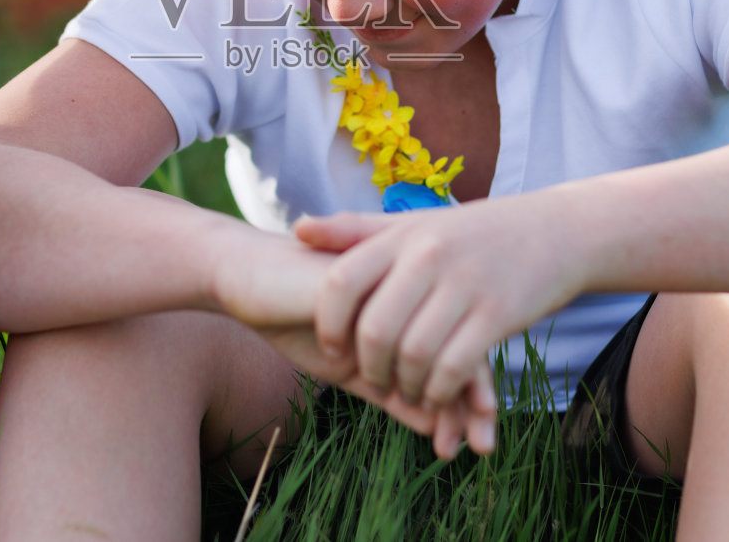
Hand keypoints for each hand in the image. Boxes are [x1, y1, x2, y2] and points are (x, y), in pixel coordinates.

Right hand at [211, 226, 497, 456]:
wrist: (246, 281)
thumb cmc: (293, 318)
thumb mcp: (351, 368)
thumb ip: (391, 391)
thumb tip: (434, 426)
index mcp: (410, 307)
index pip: (458, 349)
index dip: (473, 393)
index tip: (482, 440)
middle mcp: (410, 294)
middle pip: (460, 347)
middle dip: (474, 403)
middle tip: (483, 448)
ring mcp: (392, 287)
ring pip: (439, 346)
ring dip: (453, 400)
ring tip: (454, 444)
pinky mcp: (368, 287)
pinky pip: (402, 337)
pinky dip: (412, 380)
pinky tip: (413, 413)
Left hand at [296, 196, 580, 410]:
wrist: (557, 232)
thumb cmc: (474, 233)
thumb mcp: (414, 225)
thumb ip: (356, 231)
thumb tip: (298, 228)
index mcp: (402, 235)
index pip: (343, 281)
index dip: (328, 323)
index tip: (331, 348)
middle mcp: (429, 257)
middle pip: (376, 328)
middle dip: (368, 366)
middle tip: (372, 381)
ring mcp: (465, 285)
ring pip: (415, 353)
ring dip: (406, 386)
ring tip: (406, 393)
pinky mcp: (498, 315)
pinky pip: (455, 367)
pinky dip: (440, 392)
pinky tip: (438, 395)